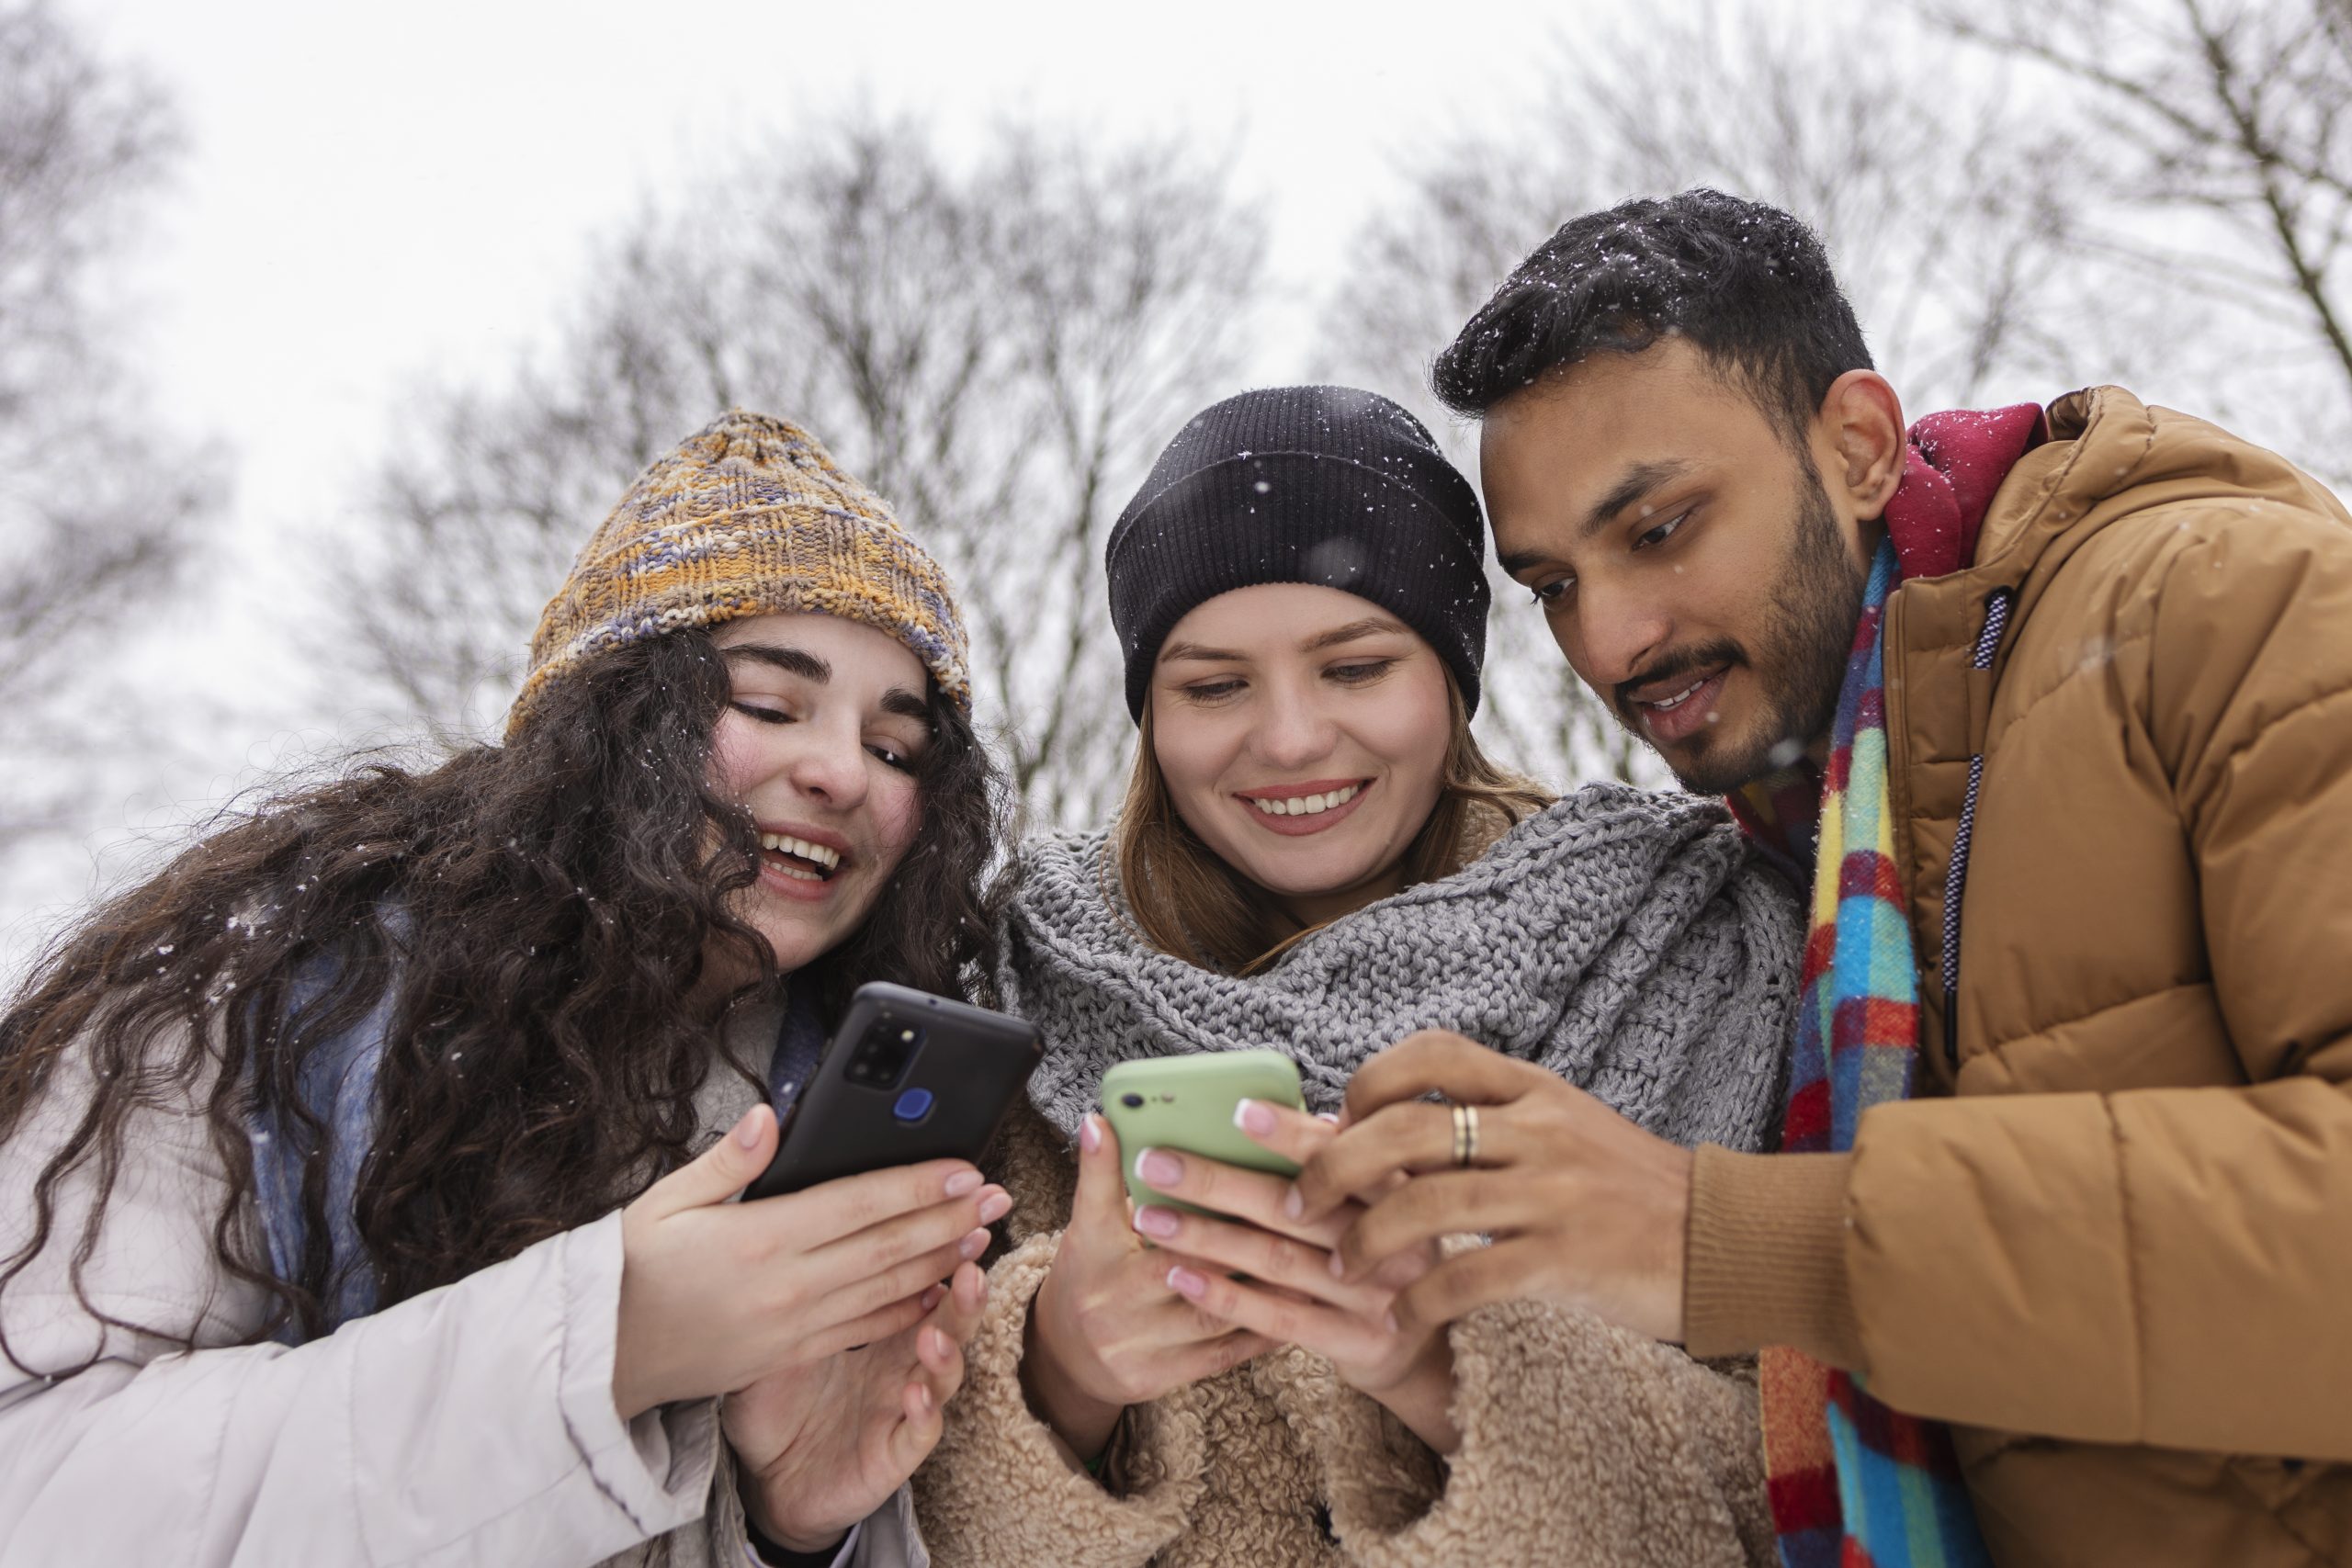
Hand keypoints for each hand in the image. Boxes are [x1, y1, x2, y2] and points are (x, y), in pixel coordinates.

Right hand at [613, 1103, 1010, 1418]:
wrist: (602, 1356)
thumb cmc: (633, 1269)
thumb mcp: (667, 1200)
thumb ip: (728, 1159)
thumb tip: (771, 1117)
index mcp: (760, 1236)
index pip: (859, 1203)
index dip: (918, 1184)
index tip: (964, 1166)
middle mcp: (788, 1284)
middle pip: (889, 1246)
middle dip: (950, 1217)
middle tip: (998, 1195)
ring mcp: (794, 1326)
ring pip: (888, 1290)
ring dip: (943, 1260)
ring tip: (983, 1234)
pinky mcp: (792, 1355)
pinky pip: (864, 1330)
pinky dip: (908, 1310)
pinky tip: (938, 1290)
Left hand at [727, 1259, 988, 1553]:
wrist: (767, 1480)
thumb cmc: (774, 1404)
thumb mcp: (777, 1341)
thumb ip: (792, 1297)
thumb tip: (775, 1232)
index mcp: (878, 1331)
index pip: (921, 1286)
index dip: (941, 1257)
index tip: (956, 1225)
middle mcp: (901, 1365)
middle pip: (950, 1324)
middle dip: (966, 1297)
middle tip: (971, 1267)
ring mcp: (902, 1409)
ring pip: (946, 1376)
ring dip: (948, 1352)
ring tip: (936, 1332)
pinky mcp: (893, 1454)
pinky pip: (920, 1433)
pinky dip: (924, 1413)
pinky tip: (916, 1394)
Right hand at [1022, 1114, 1274, 1458]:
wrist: (1065, 1359)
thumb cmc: (1093, 1274)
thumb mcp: (1091, 1225)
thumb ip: (1106, 1180)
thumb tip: (1105, 1119)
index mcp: (1087, 1250)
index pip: (1095, 1199)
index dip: (1107, 1165)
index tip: (1130, 1132)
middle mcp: (1107, 1298)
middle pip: (1171, 1262)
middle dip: (1226, 1238)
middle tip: (1282, 1207)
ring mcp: (1134, 1343)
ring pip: (1208, 1312)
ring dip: (1260, 1285)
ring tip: (1308, 1258)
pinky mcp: (1160, 1376)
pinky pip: (1221, 1352)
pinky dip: (1261, 1326)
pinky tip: (1298, 1302)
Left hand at [1136, 1098, 1456, 1452]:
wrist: (1424, 1344)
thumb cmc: (1379, 1248)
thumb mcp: (1374, 1198)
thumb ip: (1333, 1159)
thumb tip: (1267, 1110)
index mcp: (1400, 1185)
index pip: (1344, 1152)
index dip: (1291, 1133)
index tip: (1235, 1111)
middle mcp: (1398, 1235)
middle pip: (1297, 1203)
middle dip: (1219, 1181)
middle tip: (1156, 1162)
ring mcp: (1379, 1292)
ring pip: (1279, 1258)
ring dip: (1208, 1236)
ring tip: (1152, 1218)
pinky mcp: (1359, 1342)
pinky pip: (1281, 1316)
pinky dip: (1227, 1295)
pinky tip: (1181, 1275)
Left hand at [1292, 1030, 1693, 1343]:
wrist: (1726, 1240)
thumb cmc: (1633, 1189)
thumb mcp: (1568, 1127)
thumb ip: (1496, 1118)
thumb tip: (1398, 1122)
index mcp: (1534, 1090)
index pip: (1434, 1053)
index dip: (1370, 1080)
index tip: (1336, 1117)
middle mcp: (1538, 1130)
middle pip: (1405, 1128)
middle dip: (1336, 1163)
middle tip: (1302, 1198)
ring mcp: (1552, 1194)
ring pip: (1424, 1204)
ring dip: (1365, 1240)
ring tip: (1341, 1265)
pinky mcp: (1565, 1260)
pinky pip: (1467, 1277)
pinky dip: (1419, 1300)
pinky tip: (1400, 1317)